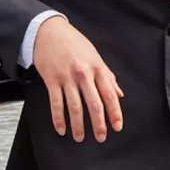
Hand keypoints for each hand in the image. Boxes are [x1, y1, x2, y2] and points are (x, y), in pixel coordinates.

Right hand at [32, 16, 123, 142]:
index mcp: (98, 68)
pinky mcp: (52, 80)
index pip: (110, 95)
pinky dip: (58, 119)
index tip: (117, 126)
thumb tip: (119, 93)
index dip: (115, 113)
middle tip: (101, 137)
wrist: (50, 32)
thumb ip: (108, 76)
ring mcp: (67, 78)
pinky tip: (61, 129)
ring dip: (78, 125)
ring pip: (75, 107)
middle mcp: (84, 74)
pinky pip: (56, 103)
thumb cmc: (75, 44)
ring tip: (80, 137)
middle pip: (94, 104)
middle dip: (98, 123)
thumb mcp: (96, 56)